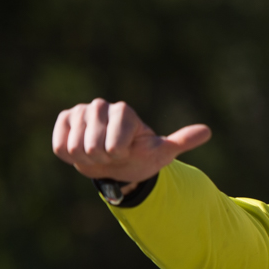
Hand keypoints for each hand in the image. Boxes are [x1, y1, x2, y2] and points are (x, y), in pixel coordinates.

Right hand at [52, 99, 210, 186]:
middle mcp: (101, 106)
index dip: (117, 154)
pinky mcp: (64, 119)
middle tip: (111, 154)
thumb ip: (182, 141)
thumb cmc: (140, 156)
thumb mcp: (162, 152)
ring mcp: (80, 111)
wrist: (117, 162)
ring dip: (86, 157)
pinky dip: (69, 155)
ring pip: (75, 146)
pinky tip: (81, 149)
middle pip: (92, 146)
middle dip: (102, 157)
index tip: (124, 151)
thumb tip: (207, 131)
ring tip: (98, 152)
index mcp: (124, 112)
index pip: (113, 144)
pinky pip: (60, 146)